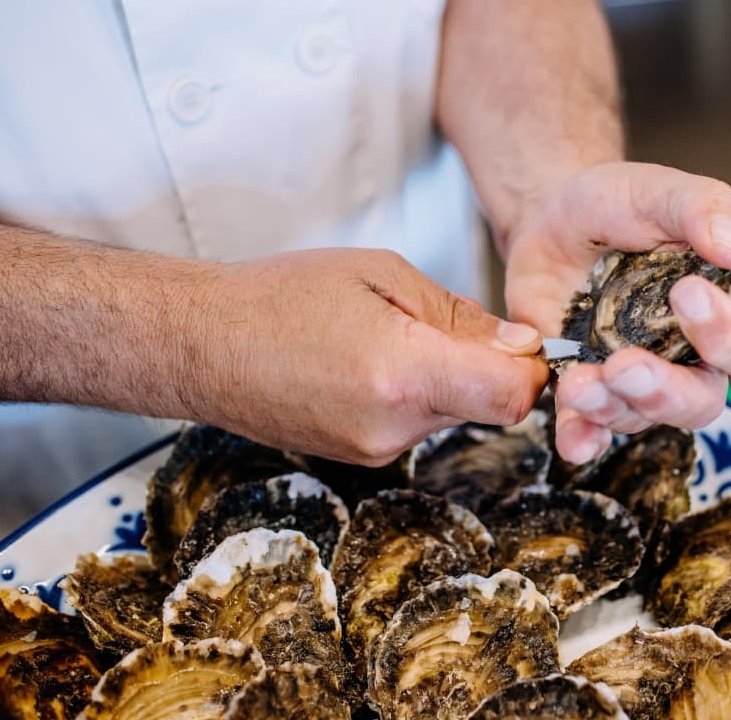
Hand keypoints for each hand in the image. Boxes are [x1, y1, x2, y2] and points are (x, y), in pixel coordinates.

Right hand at [189, 248, 547, 464]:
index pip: (513, 395)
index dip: (531, 367)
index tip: (517, 339)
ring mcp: (375, 450)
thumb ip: (458, 314)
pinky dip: (416, 393)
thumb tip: (520, 344)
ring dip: (447, 377)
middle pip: (488, 405)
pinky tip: (370, 361)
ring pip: (454, 414)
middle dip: (486, 364)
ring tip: (390, 336)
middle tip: (437, 320)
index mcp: (403, 373)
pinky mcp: (361, 456)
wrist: (199, 343)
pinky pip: (418, 424)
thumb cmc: (280, 295)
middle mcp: (394, 427)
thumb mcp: (380, 274)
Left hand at [504, 162, 730, 463]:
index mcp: (724, 314)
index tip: (685, 292)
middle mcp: (685, 358)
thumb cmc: (621, 203)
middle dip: (667, 391)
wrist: (551, 216)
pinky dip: (581, 438)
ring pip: (642, 418)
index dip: (730, 337)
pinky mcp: (583, 389)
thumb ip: (706, 208)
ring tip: (578, 384)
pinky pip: (588, 429)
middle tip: (627, 365)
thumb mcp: (664, 191)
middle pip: (701, 402)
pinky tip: (573, 439)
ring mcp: (633, 379)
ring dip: (612, 408)